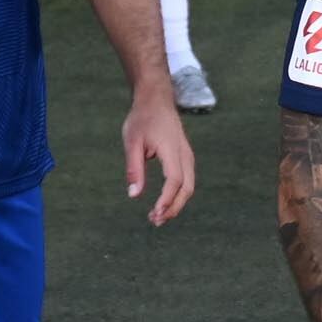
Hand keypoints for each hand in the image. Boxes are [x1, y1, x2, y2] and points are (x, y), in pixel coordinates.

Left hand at [124, 85, 194, 222]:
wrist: (156, 100)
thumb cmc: (142, 119)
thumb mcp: (132, 142)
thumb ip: (134, 168)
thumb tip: (134, 195)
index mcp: (171, 149)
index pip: (174, 180)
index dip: (166, 199)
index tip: (155, 213)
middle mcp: (184, 154)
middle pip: (187, 188)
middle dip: (173, 207)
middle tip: (155, 221)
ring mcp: (187, 156)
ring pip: (189, 187)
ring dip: (176, 204)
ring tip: (158, 216)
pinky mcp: (185, 158)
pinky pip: (186, 181)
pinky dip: (177, 195)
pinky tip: (163, 203)